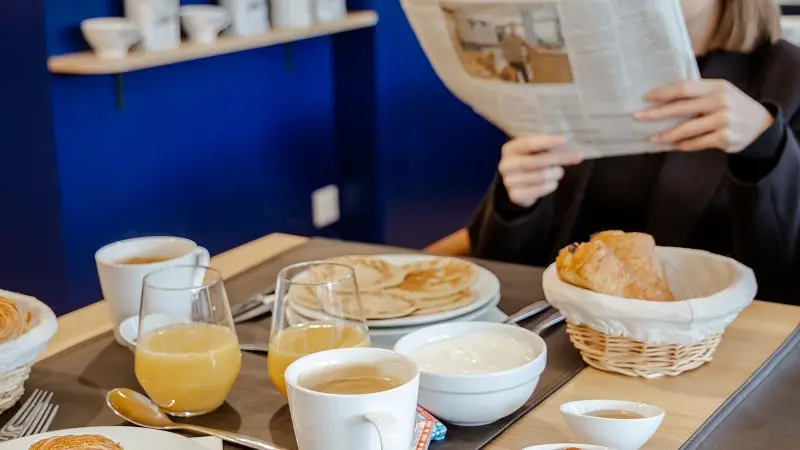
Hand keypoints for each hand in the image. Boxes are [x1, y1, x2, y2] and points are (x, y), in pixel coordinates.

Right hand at [499, 135, 583, 206]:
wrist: (517, 183)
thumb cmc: (530, 161)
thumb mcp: (533, 150)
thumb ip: (545, 145)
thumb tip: (567, 140)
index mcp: (510, 149)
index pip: (529, 143)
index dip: (547, 141)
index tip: (565, 140)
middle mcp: (506, 165)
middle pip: (537, 161)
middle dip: (560, 158)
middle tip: (578, 156)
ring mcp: (509, 181)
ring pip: (541, 176)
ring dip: (556, 173)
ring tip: (559, 172)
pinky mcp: (515, 195)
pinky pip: (540, 190)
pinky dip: (551, 186)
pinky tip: (552, 182)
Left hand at [635, 79, 773, 153]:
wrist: (761, 125)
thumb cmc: (731, 106)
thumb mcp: (720, 93)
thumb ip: (697, 94)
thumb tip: (662, 100)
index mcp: (717, 86)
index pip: (685, 88)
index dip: (664, 93)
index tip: (646, 98)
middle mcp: (721, 102)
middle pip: (682, 108)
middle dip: (657, 113)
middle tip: (639, 117)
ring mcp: (724, 120)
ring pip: (688, 129)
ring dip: (667, 135)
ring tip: (653, 138)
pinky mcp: (726, 138)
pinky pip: (698, 143)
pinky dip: (684, 145)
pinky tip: (674, 146)